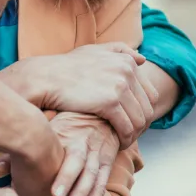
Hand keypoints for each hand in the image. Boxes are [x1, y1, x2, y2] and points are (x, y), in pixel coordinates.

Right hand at [6, 43, 153, 146]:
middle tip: (129, 135)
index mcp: (125, 61)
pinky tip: (116, 144)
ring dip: (134, 135)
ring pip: (139, 120)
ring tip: (123, 141)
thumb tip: (143, 60)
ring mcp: (119, 86)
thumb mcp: (93, 51)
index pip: (150, 93)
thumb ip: (119, 51)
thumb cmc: (66, 67)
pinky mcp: (110, 102)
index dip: (143, 111)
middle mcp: (126, 71)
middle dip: (141, 125)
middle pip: (147, 108)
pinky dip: (125, 139)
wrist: (45, 78)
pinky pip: (127, 127)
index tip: (132, 121)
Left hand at [49, 113, 119, 195]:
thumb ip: (22, 147)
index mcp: (70, 136)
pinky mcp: (106, 164)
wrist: (98, 113)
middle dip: (74, 189)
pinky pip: (102, 184)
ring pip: (94, 179)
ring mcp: (98, 156)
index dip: (64, 177)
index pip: (70, 158)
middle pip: (83, 170)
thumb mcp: (46, 129)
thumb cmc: (63, 123)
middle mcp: (86, 146)